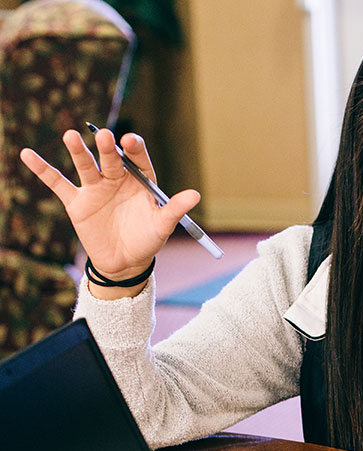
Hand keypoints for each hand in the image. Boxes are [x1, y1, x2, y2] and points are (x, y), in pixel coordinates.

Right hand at [19, 128, 199, 283]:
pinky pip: (57, 183)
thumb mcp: (163, 226)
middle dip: (107, 149)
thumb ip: (175, 208)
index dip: (134, 150)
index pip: (137, 160)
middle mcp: (116, 180)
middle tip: (104, 136)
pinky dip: (42, 169)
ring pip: (85, 166)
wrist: (125, 262)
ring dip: (78, 152)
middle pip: (111, 160)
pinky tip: (27, 154)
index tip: (131, 141)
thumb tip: (196, 195)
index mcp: (140, 181)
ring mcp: (95, 189)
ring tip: (71, 136)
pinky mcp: (76, 202)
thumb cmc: (147, 240)